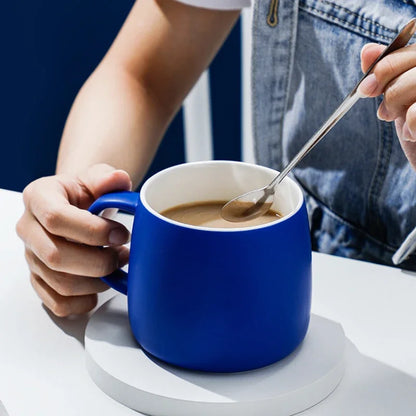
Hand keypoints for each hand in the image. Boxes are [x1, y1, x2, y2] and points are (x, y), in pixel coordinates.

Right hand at [16, 164, 131, 316]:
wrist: (77, 207)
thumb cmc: (86, 193)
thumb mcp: (97, 177)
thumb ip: (107, 177)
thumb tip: (119, 179)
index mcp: (39, 198)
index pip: (56, 218)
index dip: (93, 231)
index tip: (122, 234)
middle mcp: (29, 229)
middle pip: (56, 256)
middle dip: (99, 261)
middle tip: (124, 254)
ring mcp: (32, 257)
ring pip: (60, 283)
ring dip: (97, 281)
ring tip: (118, 266)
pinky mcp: (40, 279)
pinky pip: (58, 302)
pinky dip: (85, 301)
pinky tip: (102, 285)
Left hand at [359, 42, 415, 168]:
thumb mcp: (400, 99)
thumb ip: (386, 74)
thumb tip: (367, 51)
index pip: (408, 50)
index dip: (382, 67)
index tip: (366, 90)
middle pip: (411, 64)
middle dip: (391, 92)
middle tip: (387, 113)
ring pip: (414, 83)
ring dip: (400, 110)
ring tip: (405, 126)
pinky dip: (411, 126)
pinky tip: (415, 135)